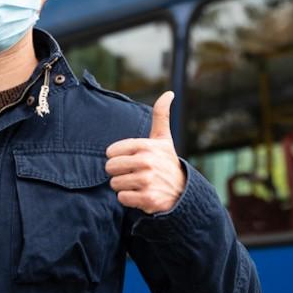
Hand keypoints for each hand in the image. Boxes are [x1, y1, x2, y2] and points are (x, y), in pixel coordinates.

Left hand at [104, 91, 186, 213]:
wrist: (183, 191)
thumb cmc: (167, 162)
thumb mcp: (163, 138)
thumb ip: (161, 115)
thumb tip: (169, 93)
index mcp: (146, 146)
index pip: (111, 152)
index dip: (118, 157)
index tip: (131, 159)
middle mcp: (146, 162)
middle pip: (110, 168)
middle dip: (119, 172)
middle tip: (133, 173)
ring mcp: (147, 181)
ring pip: (114, 184)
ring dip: (124, 186)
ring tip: (138, 184)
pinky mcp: (147, 199)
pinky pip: (121, 198)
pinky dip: (128, 198)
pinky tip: (140, 194)